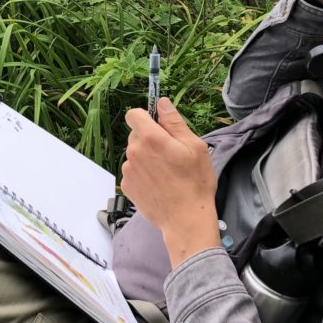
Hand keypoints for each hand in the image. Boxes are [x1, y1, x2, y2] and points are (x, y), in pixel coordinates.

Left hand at [122, 101, 220, 267]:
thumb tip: (161, 103)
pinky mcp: (127, 186)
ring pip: (135, 154)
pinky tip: (159, 184)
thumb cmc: (195, 182)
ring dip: (147, 157)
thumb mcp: (194, 147)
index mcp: (150, 138)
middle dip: (150, 139)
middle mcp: (133, 152)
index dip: (146, 117)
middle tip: (171, 154)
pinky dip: (143, 174)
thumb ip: (174, 122)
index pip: (134, 114)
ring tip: (167, 173)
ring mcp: (127, 170)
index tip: (159, 127)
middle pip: (136, 134)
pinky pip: (133, 171)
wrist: (186, 219)